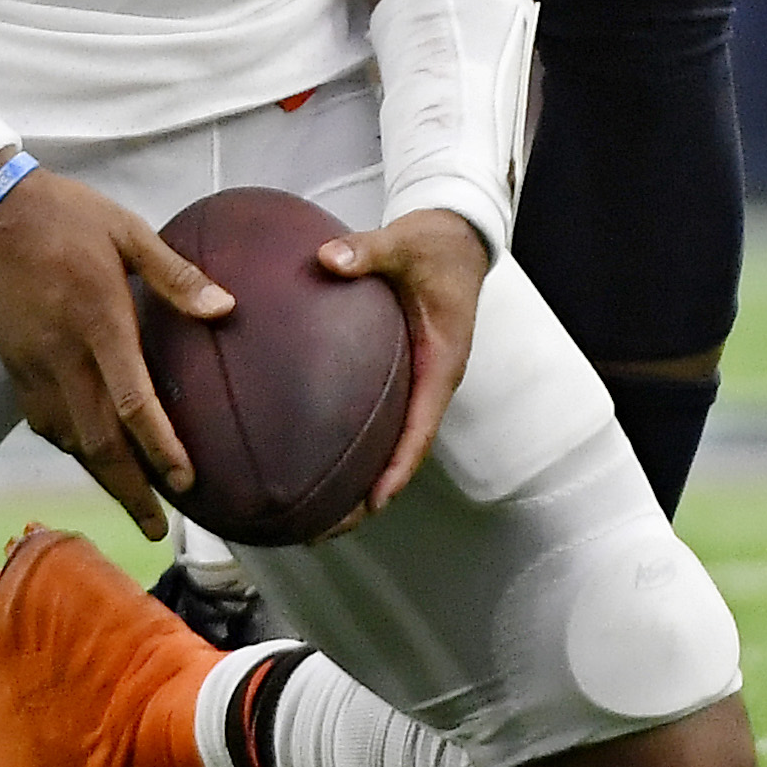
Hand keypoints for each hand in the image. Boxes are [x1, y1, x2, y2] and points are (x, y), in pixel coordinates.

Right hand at [0, 162, 231, 537]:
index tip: (187, 481)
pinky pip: (46, 422)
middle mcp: (64, 354)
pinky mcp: (15, 367)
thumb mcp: (128, 231)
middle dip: (130, 490)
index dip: (160, 447)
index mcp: (98, 319)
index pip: (132, 402)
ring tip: (133, 503)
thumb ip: (177, 274)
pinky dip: (72, 448)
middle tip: (158, 528)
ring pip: (69, 439)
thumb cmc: (67, 215)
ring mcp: (34, 366)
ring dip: (101, 477)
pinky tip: (92, 456)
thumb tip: (225, 307)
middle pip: (98, 442)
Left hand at [314, 209, 489, 526]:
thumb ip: (369, 251)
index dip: (396, 470)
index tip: (371, 505)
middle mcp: (430, 382)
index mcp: (441, 364)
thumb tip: (328, 258)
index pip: (419, 430)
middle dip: (367, 496)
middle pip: (402, 454)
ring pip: (389, 442)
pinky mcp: (400, 374)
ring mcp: (415, 382)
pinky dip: (351, 443)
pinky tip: (309, 451)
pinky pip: (377, 419)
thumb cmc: (435, 244)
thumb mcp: (406, 242)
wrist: (457, 237)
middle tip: (323, 529)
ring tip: (313, 511)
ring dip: (358, 479)